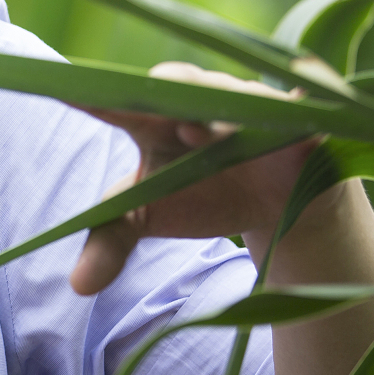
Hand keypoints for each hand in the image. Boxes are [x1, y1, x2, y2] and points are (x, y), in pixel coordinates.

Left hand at [67, 61, 318, 295]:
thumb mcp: (151, 215)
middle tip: (151, 108)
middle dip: (168, 94)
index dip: (94, 98)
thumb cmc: (201, 194)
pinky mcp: (303, 120)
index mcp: (155, 120)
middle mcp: (202, 102)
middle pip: (181, 87)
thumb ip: (111, 242)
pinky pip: (308, 103)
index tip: (64, 91)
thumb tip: (78, 287)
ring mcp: (253, 107)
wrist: (275, 202)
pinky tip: (309, 99)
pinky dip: (309, 97)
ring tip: (197, 131)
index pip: (118, 105)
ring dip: (223, 109)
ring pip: (240, 98)